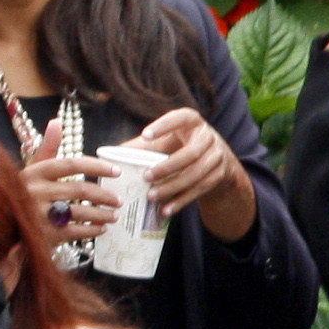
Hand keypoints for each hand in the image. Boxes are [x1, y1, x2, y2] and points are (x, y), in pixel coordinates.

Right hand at [22, 117, 120, 241]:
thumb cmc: (21, 193)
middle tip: (119, 199)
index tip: (116, 171)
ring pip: (80, 212)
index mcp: (35, 173)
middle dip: (104, 195)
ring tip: (114, 216)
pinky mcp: (42, 234)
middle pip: (80, 190)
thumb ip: (47, 148)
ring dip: (102, 215)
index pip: (72, 165)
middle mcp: (36, 192)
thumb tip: (57, 122)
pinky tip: (100, 229)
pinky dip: (91, 231)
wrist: (0, 224)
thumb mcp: (30, 170)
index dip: (97, 166)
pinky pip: (74, 232)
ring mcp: (39, 214)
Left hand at [132, 108, 255, 241]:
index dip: (164, 125)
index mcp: (191, 122)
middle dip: (167, 166)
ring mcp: (216, 156)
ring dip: (173, 187)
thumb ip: (141, 146)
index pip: (181, 118)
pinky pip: (200, 189)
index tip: (145, 135)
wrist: (216, 161)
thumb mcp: (165, 141)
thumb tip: (109, 155)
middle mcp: (207, 136)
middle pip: (190, 152)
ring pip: (196, 173)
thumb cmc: (179, 147)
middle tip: (145, 177)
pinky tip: (165, 210)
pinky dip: (182, 200)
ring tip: (151, 196)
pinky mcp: (219, 175)